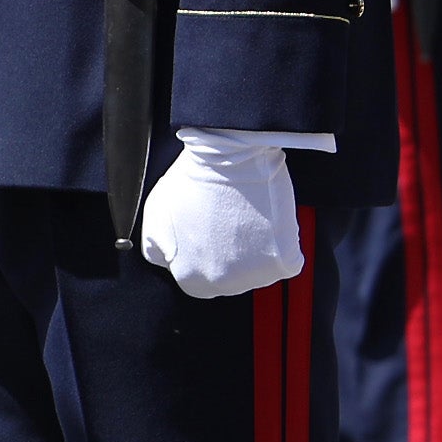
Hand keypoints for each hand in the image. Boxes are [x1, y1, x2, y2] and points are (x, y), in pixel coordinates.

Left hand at [140, 130, 306, 297]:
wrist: (230, 158)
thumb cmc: (192, 182)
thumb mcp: (154, 220)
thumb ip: (158, 253)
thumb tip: (169, 264)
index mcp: (190, 278)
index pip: (198, 283)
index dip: (204, 257)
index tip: (210, 237)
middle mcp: (223, 283)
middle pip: (230, 280)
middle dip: (229, 255)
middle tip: (228, 223)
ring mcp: (256, 275)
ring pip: (259, 270)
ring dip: (255, 250)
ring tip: (245, 218)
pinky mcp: (285, 261)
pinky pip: (287, 259)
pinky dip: (281, 242)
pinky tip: (266, 220)